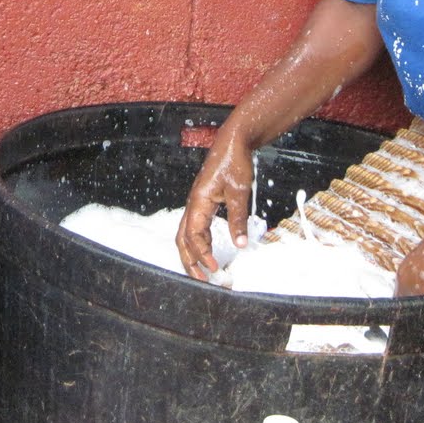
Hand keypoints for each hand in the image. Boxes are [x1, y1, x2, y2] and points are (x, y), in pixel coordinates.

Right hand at [175, 130, 254, 280]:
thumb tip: (240, 244)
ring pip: (187, 235)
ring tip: (204, 271)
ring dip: (193, 254)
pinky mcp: (204, 202)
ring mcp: (197, 204)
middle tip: (203, 280)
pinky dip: (200, 243)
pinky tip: (209, 251)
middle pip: (183, 240)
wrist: (233, 142)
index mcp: (198, 202)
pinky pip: (196, 227)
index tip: (215, 268)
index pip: (193, 236)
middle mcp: (193, 205)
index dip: (202, 254)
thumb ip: (238, 218)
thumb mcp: (239, 191)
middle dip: (190, 261)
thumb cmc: (234, 162)